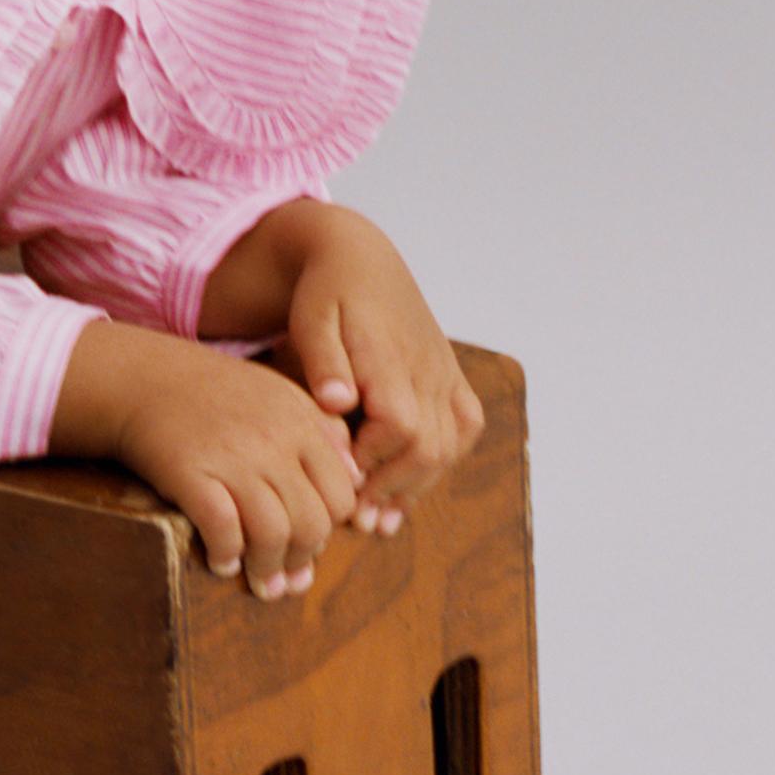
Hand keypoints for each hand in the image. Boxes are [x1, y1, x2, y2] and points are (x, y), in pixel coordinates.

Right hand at [109, 340, 363, 601]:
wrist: (142, 377)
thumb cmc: (214, 392)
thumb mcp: (277, 395)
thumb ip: (321, 430)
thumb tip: (355, 479)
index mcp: (300, 421)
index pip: (342, 494)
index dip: (330, 527)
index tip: (309, 540)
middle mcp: (273, 439)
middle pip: (313, 522)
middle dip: (302, 559)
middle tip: (287, 578)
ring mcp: (232, 457)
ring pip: (274, 534)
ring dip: (268, 569)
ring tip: (260, 583)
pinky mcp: (191, 473)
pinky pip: (224, 530)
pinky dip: (226, 555)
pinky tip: (222, 562)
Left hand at [276, 212, 483, 529]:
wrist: (359, 256)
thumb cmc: (326, 290)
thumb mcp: (310, 317)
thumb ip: (322, 361)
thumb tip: (337, 401)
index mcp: (390, 356)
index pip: (399, 426)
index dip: (373, 461)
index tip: (340, 478)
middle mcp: (427, 368)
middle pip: (428, 446)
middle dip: (393, 487)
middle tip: (356, 517)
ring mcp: (444, 373)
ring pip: (449, 445)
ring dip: (416, 484)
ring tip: (380, 516)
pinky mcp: (451, 376)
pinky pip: (464, 428)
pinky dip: (442, 461)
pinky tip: (409, 485)